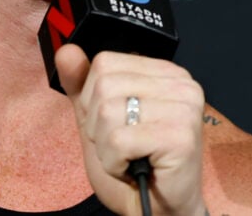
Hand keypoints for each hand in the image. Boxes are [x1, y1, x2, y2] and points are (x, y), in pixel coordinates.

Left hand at [56, 44, 205, 215]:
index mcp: (163, 71)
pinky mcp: (180, 137)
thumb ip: (80, 83)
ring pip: (108, 112)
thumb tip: (67, 51)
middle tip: (121, 146)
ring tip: (128, 157)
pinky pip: (118, 140)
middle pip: (103, 85)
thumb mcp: (97, 117)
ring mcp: (184, 108)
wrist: (158, 208)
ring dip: (106, 146)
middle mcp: (180, 83)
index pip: (104, 62)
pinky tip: (134, 168)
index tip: (114, 123)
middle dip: (98, 125)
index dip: (93, 98)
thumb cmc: (133, 162)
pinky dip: (115, 161)